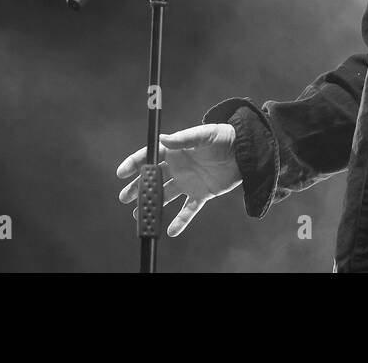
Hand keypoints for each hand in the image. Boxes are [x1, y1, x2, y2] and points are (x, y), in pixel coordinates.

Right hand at [116, 124, 241, 235]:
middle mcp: (178, 167)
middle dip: (138, 188)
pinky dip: (180, 221)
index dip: (134, 164)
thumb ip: (184, 139)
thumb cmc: (224, 137)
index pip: (149, 157)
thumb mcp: (204, 135)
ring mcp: (188, 182)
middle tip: (124, 198)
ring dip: (153, 205)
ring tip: (139, 215)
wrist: (246, 151)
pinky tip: (171, 232)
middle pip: (153, 179)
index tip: (122, 173)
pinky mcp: (201, 194)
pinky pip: (188, 209)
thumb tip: (162, 140)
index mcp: (175, 150)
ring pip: (165, 196)